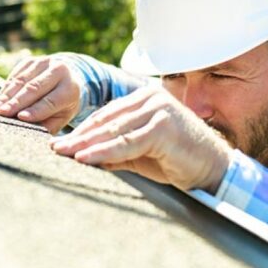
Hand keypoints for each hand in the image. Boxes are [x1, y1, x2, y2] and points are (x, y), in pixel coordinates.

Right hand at [0, 56, 80, 133]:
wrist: (66, 80)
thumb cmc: (61, 107)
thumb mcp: (61, 118)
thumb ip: (48, 125)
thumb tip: (31, 131)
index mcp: (70, 88)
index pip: (51, 101)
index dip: (35, 110)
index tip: (21, 117)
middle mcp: (59, 71)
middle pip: (34, 88)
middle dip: (17, 102)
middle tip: (3, 113)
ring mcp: (43, 63)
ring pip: (22, 80)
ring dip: (7, 95)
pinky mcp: (30, 61)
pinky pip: (15, 75)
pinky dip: (5, 89)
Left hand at [50, 86, 232, 192]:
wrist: (212, 168)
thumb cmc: (176, 160)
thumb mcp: (139, 154)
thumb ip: (115, 151)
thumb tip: (85, 156)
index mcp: (144, 100)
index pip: (106, 115)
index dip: (82, 130)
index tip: (62, 143)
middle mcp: (150, 99)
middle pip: (106, 120)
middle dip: (78, 137)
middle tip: (55, 148)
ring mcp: (158, 111)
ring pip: (114, 130)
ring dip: (86, 144)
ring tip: (64, 153)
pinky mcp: (163, 127)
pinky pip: (127, 143)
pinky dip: (104, 151)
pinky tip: (85, 157)